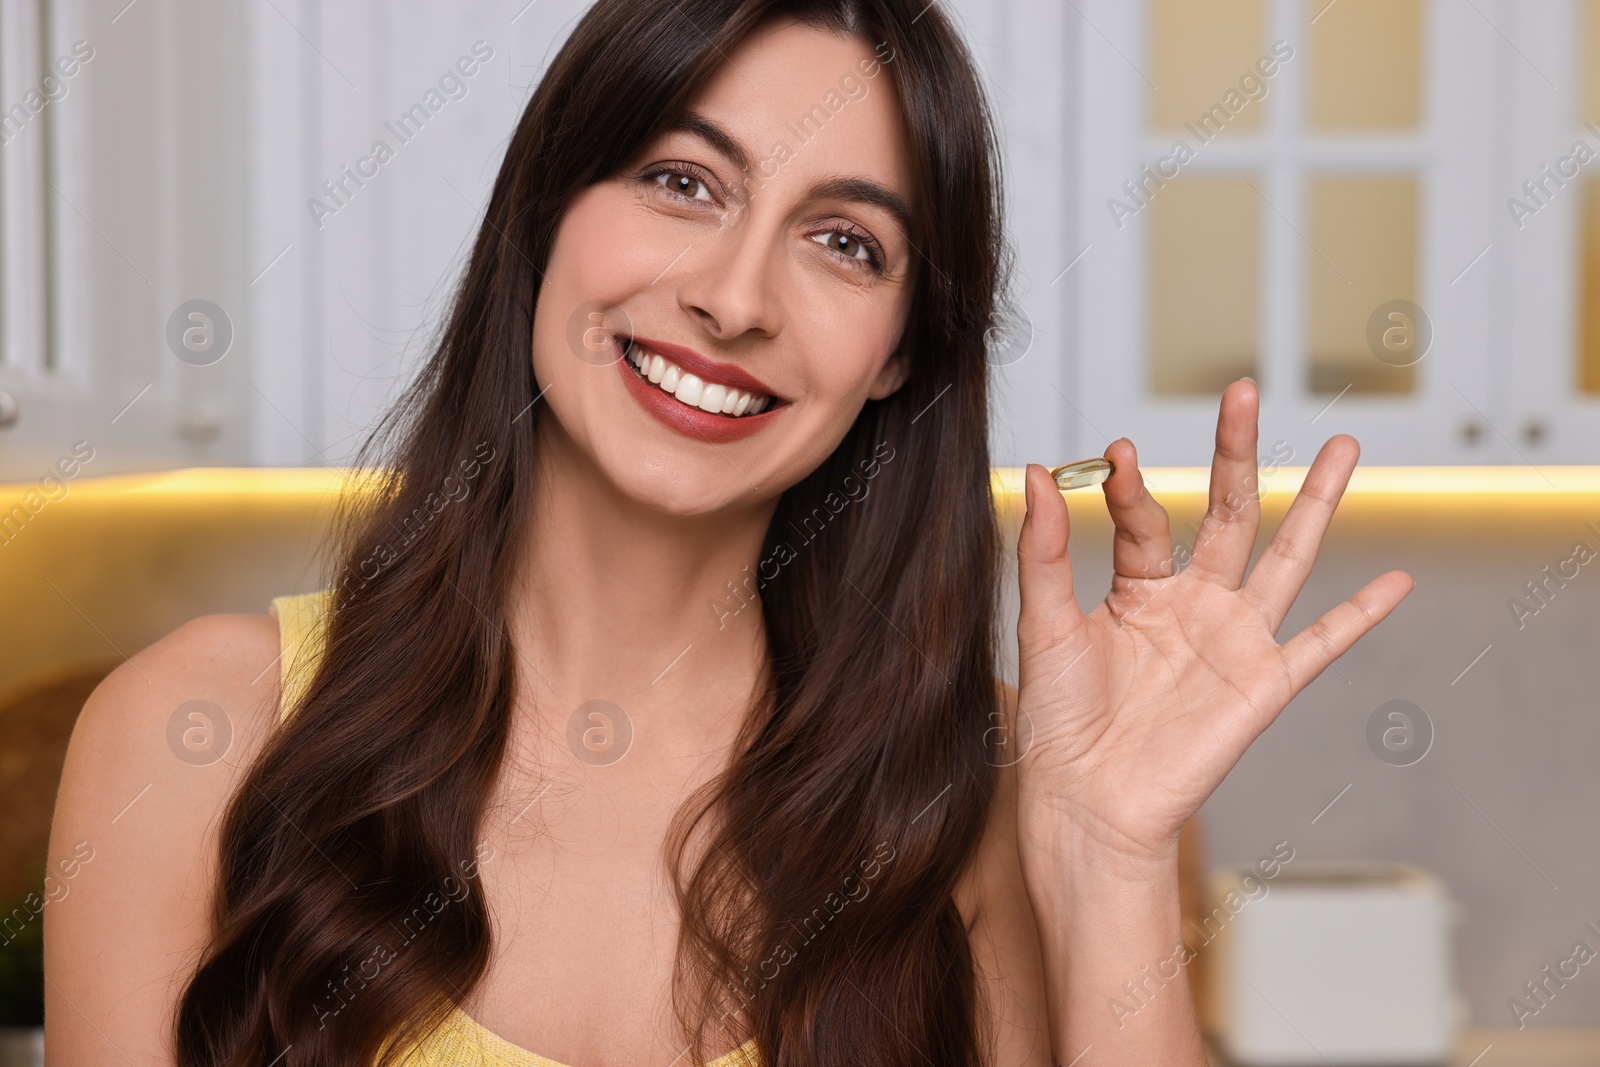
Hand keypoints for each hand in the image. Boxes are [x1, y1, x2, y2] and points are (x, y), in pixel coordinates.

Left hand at [1011, 379, 1413, 863]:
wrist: (1085, 804)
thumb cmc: (1058, 725)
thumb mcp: (1043, 627)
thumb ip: (1044, 552)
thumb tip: (1039, 472)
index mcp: (1138, 590)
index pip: (1145, 518)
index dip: (1127, 485)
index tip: (1110, 453)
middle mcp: (1193, 605)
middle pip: (1228, 513)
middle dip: (1236, 453)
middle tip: (1241, 390)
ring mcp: (1234, 641)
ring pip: (1285, 557)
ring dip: (1317, 504)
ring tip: (1347, 448)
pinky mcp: (1263, 685)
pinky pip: (1321, 644)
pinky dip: (1361, 615)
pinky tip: (1397, 581)